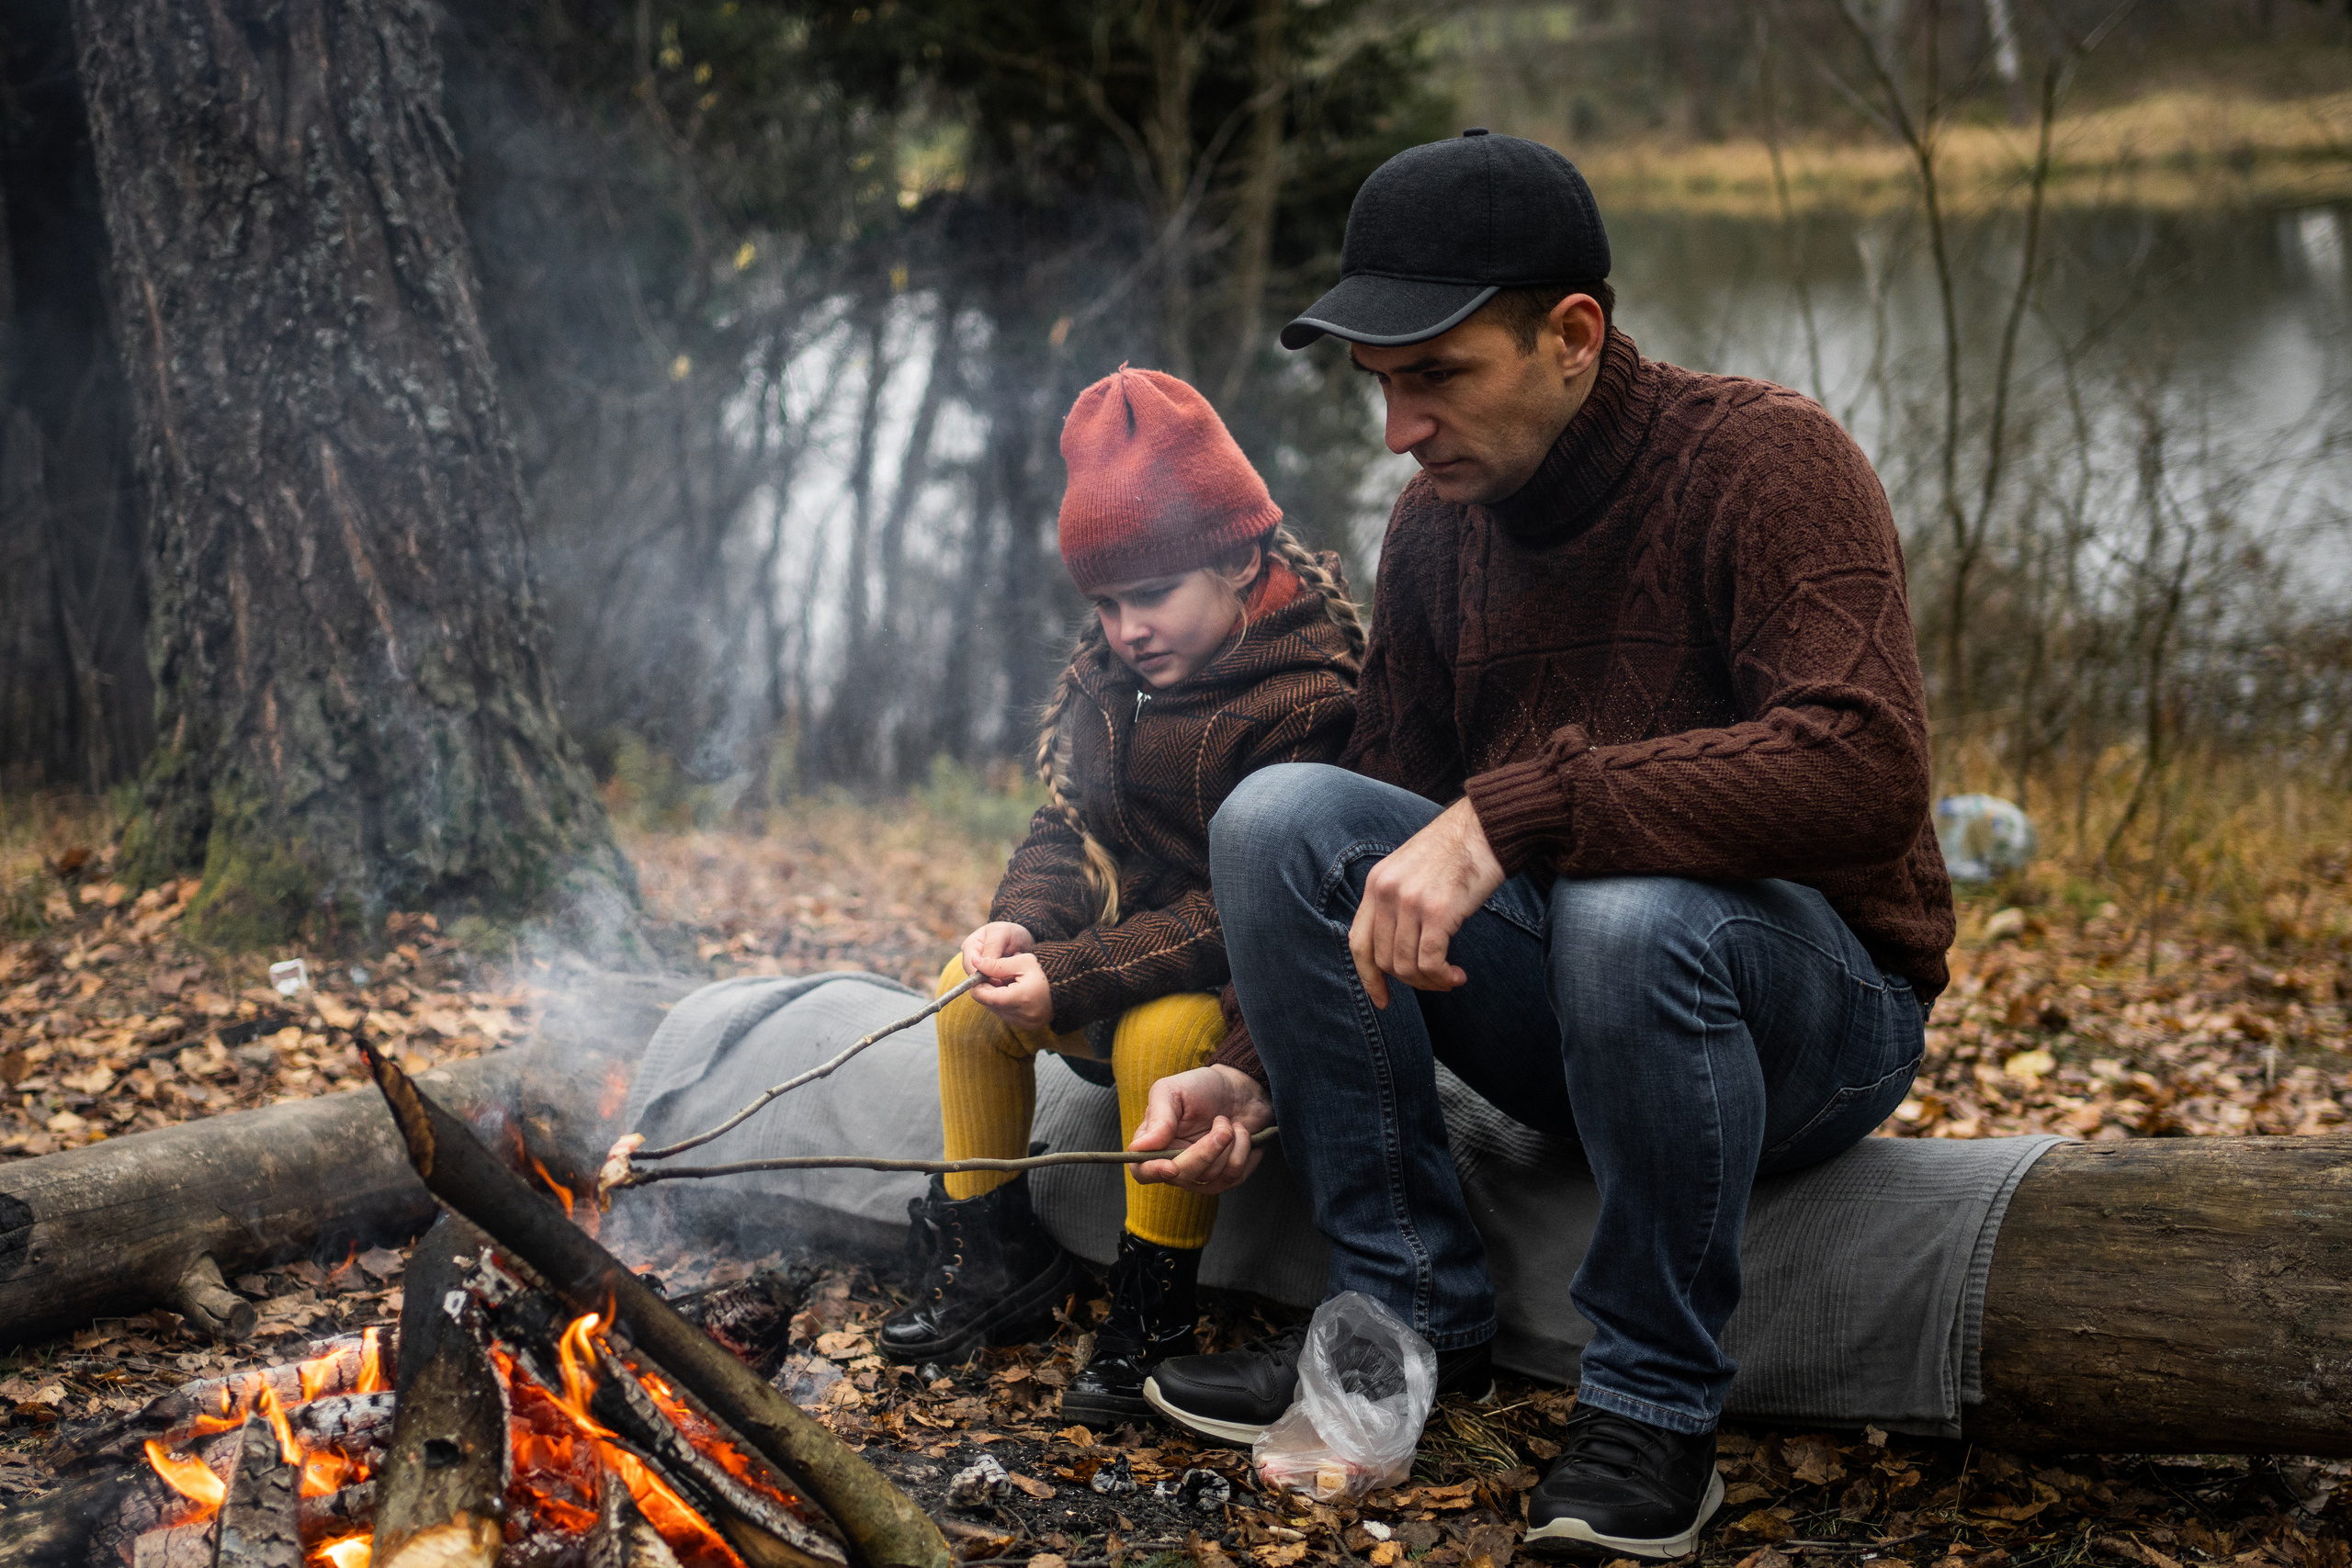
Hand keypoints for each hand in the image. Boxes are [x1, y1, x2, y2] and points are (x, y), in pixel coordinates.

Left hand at [961, 923, 1051, 1030]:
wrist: (1071, 984)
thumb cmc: (1047, 969)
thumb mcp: (1022, 961)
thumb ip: (996, 964)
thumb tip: (974, 964)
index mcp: (1019, 998)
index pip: (983, 996)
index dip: (977, 984)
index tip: (981, 972)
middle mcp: (1021, 1015)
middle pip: (989, 1004)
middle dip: (988, 989)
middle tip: (999, 974)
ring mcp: (1025, 1023)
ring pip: (997, 1010)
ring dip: (997, 996)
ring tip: (1012, 982)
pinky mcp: (1029, 1026)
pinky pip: (1008, 1015)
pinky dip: (1007, 1003)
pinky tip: (1018, 992)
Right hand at [1129, 1065, 1273, 1194]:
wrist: (1239, 1089)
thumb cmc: (1201, 1087)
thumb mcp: (1172, 1091)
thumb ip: (1158, 1118)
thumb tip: (1140, 1147)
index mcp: (1154, 1143)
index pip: (1142, 1171)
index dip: (1153, 1172)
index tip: (1171, 1166)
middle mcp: (1173, 1163)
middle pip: (1181, 1176)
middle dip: (1205, 1152)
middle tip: (1221, 1124)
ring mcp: (1200, 1174)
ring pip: (1211, 1177)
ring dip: (1228, 1144)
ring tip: (1229, 1122)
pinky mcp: (1226, 1177)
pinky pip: (1234, 1176)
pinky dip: (1243, 1149)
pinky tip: (1240, 1133)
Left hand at [1348, 796, 1505, 1007]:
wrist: (1486, 827)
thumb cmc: (1455, 852)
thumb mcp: (1410, 871)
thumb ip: (1395, 903)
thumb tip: (1394, 952)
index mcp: (1376, 883)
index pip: (1358, 943)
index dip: (1368, 977)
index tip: (1382, 1000)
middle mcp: (1386, 892)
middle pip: (1384, 960)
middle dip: (1410, 981)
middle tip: (1436, 981)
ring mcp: (1410, 902)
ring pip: (1407, 966)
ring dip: (1430, 982)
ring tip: (1450, 979)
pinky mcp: (1438, 911)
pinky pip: (1430, 962)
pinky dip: (1442, 977)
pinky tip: (1458, 975)